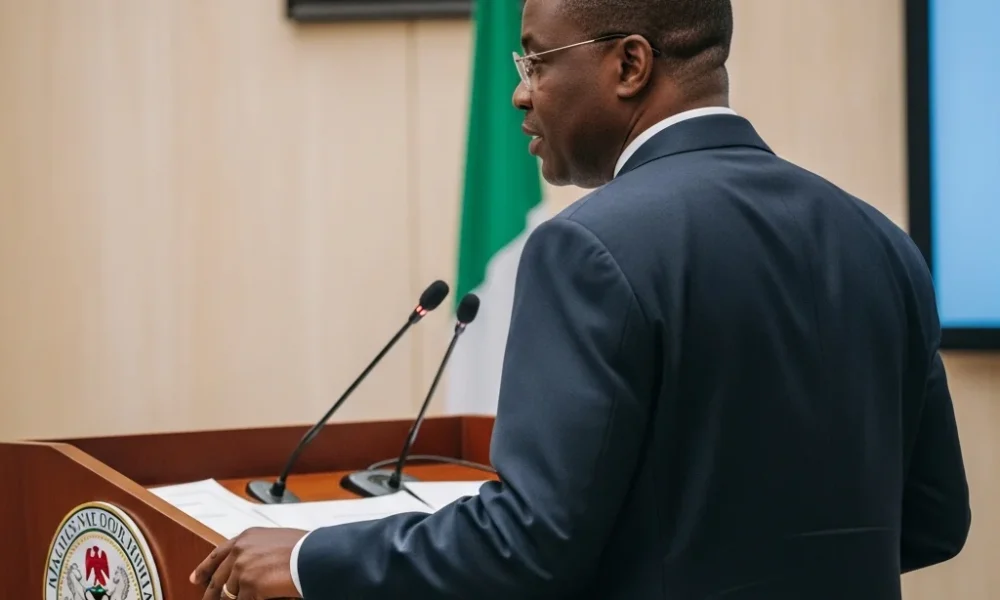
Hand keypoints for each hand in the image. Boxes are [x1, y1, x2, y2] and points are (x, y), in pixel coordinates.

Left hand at [190, 527, 307, 599]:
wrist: (313, 556)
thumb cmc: (304, 547)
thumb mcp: (275, 541)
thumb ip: (257, 550)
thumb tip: (251, 566)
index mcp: (246, 537)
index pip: (217, 554)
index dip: (204, 568)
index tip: (196, 578)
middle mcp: (240, 551)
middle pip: (218, 578)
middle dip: (211, 593)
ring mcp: (242, 569)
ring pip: (229, 594)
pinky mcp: (249, 586)